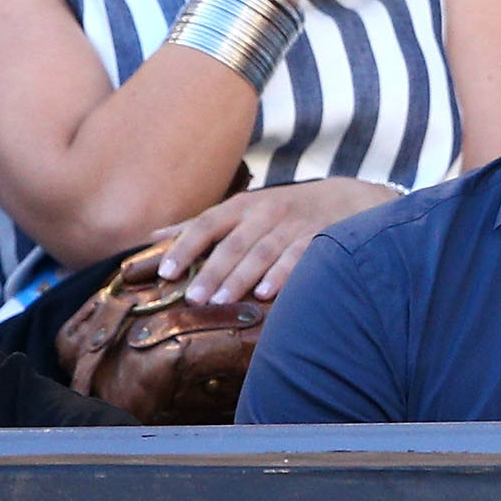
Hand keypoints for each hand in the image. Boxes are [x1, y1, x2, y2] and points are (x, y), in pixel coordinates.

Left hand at [155, 178, 396, 305]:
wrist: (347, 199)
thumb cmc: (283, 210)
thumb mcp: (243, 210)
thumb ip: (200, 225)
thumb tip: (153, 235)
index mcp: (242, 207)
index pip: (207, 225)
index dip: (185, 247)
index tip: (166, 271)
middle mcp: (265, 213)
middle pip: (233, 244)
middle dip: (211, 271)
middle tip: (192, 298)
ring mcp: (293, 225)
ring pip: (262, 252)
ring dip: (241, 277)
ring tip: (220, 301)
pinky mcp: (318, 238)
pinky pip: (297, 258)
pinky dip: (280, 275)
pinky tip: (265, 293)